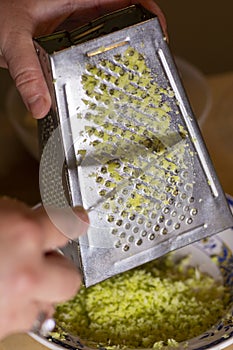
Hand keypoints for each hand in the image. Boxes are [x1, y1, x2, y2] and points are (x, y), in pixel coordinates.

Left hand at [0, 0, 166, 118]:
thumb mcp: (11, 38)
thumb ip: (26, 73)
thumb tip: (42, 105)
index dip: (147, 9)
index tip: (159, 30)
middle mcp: (77, 10)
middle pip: (121, 20)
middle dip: (138, 39)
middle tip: (149, 61)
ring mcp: (73, 26)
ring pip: (107, 37)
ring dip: (120, 54)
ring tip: (132, 76)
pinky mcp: (65, 41)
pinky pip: (90, 51)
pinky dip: (98, 64)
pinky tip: (101, 80)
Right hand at [0, 197, 88, 338]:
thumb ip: (24, 220)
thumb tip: (39, 223)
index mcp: (24, 234)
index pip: (69, 224)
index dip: (76, 221)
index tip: (81, 220)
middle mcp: (27, 274)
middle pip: (71, 280)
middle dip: (60, 270)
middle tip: (42, 261)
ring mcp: (16, 306)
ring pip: (48, 305)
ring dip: (37, 293)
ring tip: (13, 280)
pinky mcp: (3, 328)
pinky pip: (24, 319)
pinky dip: (17, 309)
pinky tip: (1, 293)